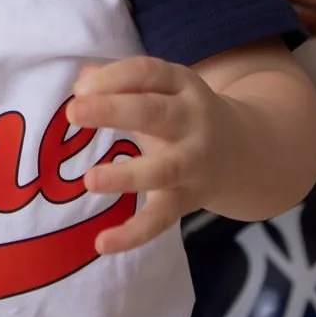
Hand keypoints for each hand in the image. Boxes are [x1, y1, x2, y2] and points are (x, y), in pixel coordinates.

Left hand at [68, 56, 233, 255]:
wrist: (242, 152)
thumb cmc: (181, 115)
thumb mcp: (160, 89)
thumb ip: (121, 83)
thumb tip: (82, 81)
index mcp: (182, 85)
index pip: (147, 73)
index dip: (113, 78)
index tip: (78, 90)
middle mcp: (192, 121)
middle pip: (154, 113)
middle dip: (114, 111)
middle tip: (73, 112)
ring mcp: (194, 163)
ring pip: (163, 169)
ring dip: (126, 176)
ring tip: (90, 180)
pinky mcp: (188, 199)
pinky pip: (161, 219)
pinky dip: (134, 234)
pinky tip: (103, 244)